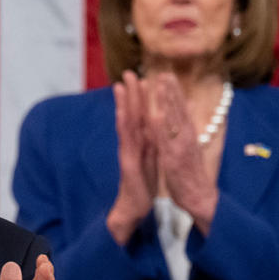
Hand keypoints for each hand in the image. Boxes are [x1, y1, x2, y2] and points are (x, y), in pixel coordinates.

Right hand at [106, 70, 156, 244]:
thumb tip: (157, 129)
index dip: (141, 98)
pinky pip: (127, 141)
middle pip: (131, 114)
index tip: (141, 79)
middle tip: (127, 73)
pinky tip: (124, 112)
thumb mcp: (151, 160)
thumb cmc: (143, 185)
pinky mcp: (128, 162)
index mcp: (141, 143)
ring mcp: (128, 152)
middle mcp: (132, 144)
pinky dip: (125, 124)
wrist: (134, 207)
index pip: (141, 116)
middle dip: (130, 93)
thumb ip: (153, 144)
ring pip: (126, 123)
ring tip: (120, 86)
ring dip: (123, 104)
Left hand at [145, 73, 218, 231]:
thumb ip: (187, 127)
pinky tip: (157, 115)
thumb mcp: (190, 146)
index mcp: (187, 135)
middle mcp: (186, 138)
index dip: (174, 93)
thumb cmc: (192, 173)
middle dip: (171, 91)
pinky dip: (163, 128)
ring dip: (168, 101)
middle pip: (178, 110)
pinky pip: (167, 141)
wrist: (199, 197)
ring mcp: (180, 148)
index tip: (167, 75)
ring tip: (162, 85)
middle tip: (165, 72)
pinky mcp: (174, 160)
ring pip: (174, 120)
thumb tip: (189, 106)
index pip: (180, 110)